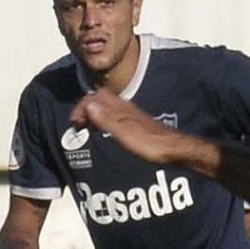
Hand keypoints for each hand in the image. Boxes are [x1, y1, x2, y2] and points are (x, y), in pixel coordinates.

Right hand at [71, 91, 191, 164]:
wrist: (174, 150)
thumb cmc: (150, 144)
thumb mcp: (124, 133)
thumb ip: (106, 119)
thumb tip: (89, 106)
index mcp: (120, 108)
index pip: (93, 98)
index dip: (80, 108)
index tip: (75, 123)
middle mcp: (125, 108)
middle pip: (100, 98)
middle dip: (86, 107)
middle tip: (79, 123)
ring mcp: (132, 115)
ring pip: (108, 106)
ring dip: (95, 113)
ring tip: (88, 126)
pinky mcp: (137, 124)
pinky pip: (116, 115)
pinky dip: (105, 119)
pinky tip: (106, 131)